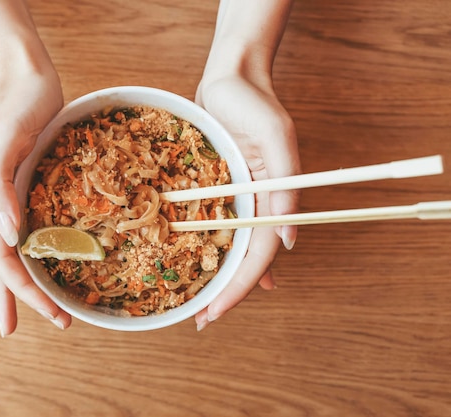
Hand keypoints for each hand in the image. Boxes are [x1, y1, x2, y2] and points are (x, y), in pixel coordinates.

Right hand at [0, 65, 71, 335]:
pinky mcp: (22, 186)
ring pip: (10, 251)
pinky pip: (19, 229)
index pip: (4, 260)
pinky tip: (19, 260)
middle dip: (24, 298)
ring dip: (20, 283)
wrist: (26, 78)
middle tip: (55, 324)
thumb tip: (8, 237)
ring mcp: (6, 197)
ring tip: (29, 310)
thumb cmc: (19, 106)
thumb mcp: (7, 139)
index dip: (25, 291)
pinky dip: (19, 252)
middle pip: (5, 264)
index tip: (52, 315)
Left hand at [194, 73, 300, 330]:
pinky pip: (211, 223)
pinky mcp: (216, 186)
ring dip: (216, 275)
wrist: (231, 77)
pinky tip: (197, 263)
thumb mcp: (275, 136)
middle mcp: (255, 203)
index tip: (217, 310)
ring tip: (195, 302)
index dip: (241, 286)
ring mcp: (235, 197)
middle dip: (226, 291)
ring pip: (228, 246)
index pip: (260, 254)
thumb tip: (287, 239)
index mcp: (272, 198)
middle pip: (244, 258)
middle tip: (202, 320)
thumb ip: (285, 182)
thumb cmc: (254, 102)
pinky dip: (205, 245)